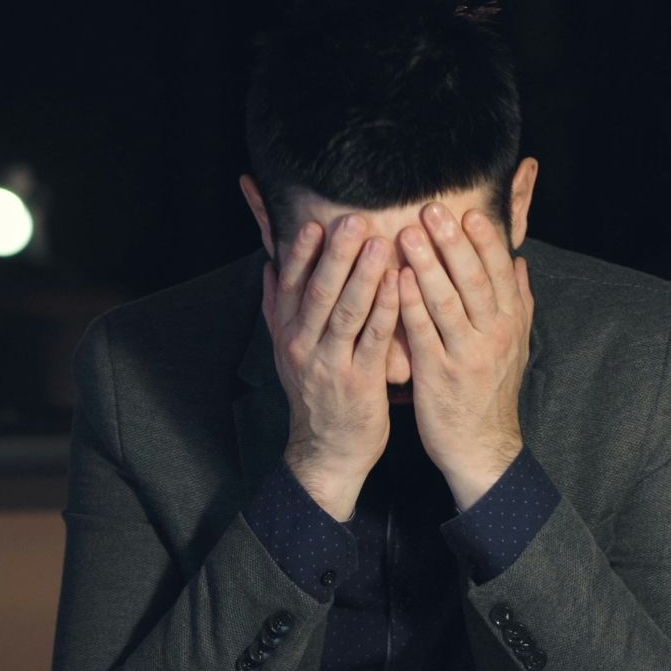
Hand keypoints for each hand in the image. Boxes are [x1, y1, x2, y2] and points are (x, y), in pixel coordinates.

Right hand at [265, 213, 400, 520]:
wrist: (327, 451)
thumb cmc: (317, 393)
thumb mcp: (289, 351)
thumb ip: (279, 309)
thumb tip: (269, 265)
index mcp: (287, 334)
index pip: (291, 285)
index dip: (302, 253)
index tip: (315, 221)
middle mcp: (304, 346)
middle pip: (319, 293)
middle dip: (336, 254)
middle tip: (354, 220)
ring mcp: (331, 364)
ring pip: (346, 313)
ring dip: (364, 275)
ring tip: (381, 242)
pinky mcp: (360, 382)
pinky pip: (374, 339)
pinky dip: (386, 310)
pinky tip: (401, 284)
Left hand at [396, 203, 534, 509]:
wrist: (483, 448)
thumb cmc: (491, 392)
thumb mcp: (516, 346)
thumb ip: (519, 302)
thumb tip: (520, 261)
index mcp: (511, 323)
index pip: (499, 271)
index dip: (485, 240)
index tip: (468, 211)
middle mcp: (494, 335)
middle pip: (473, 279)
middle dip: (452, 242)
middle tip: (431, 209)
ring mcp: (467, 355)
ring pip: (447, 301)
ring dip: (428, 265)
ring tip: (408, 233)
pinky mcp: (439, 375)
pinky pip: (423, 333)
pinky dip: (410, 305)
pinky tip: (395, 280)